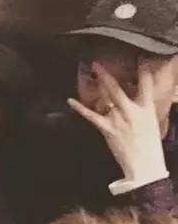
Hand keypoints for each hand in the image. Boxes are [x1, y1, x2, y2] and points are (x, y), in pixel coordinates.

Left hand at [67, 62, 166, 182]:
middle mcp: (132, 111)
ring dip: (98, 84)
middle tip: (97, 63)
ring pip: (106, 97)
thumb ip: (143, 110)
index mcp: (146, 109)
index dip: (143, 71)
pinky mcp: (107, 129)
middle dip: (107, 75)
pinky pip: (91, 116)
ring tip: (90, 71)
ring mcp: (118, 119)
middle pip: (118, 89)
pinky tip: (70, 101)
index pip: (146, 85)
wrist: (144, 165)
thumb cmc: (149, 146)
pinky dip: (80, 108)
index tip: (139, 58)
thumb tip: (137, 101)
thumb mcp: (152, 124)